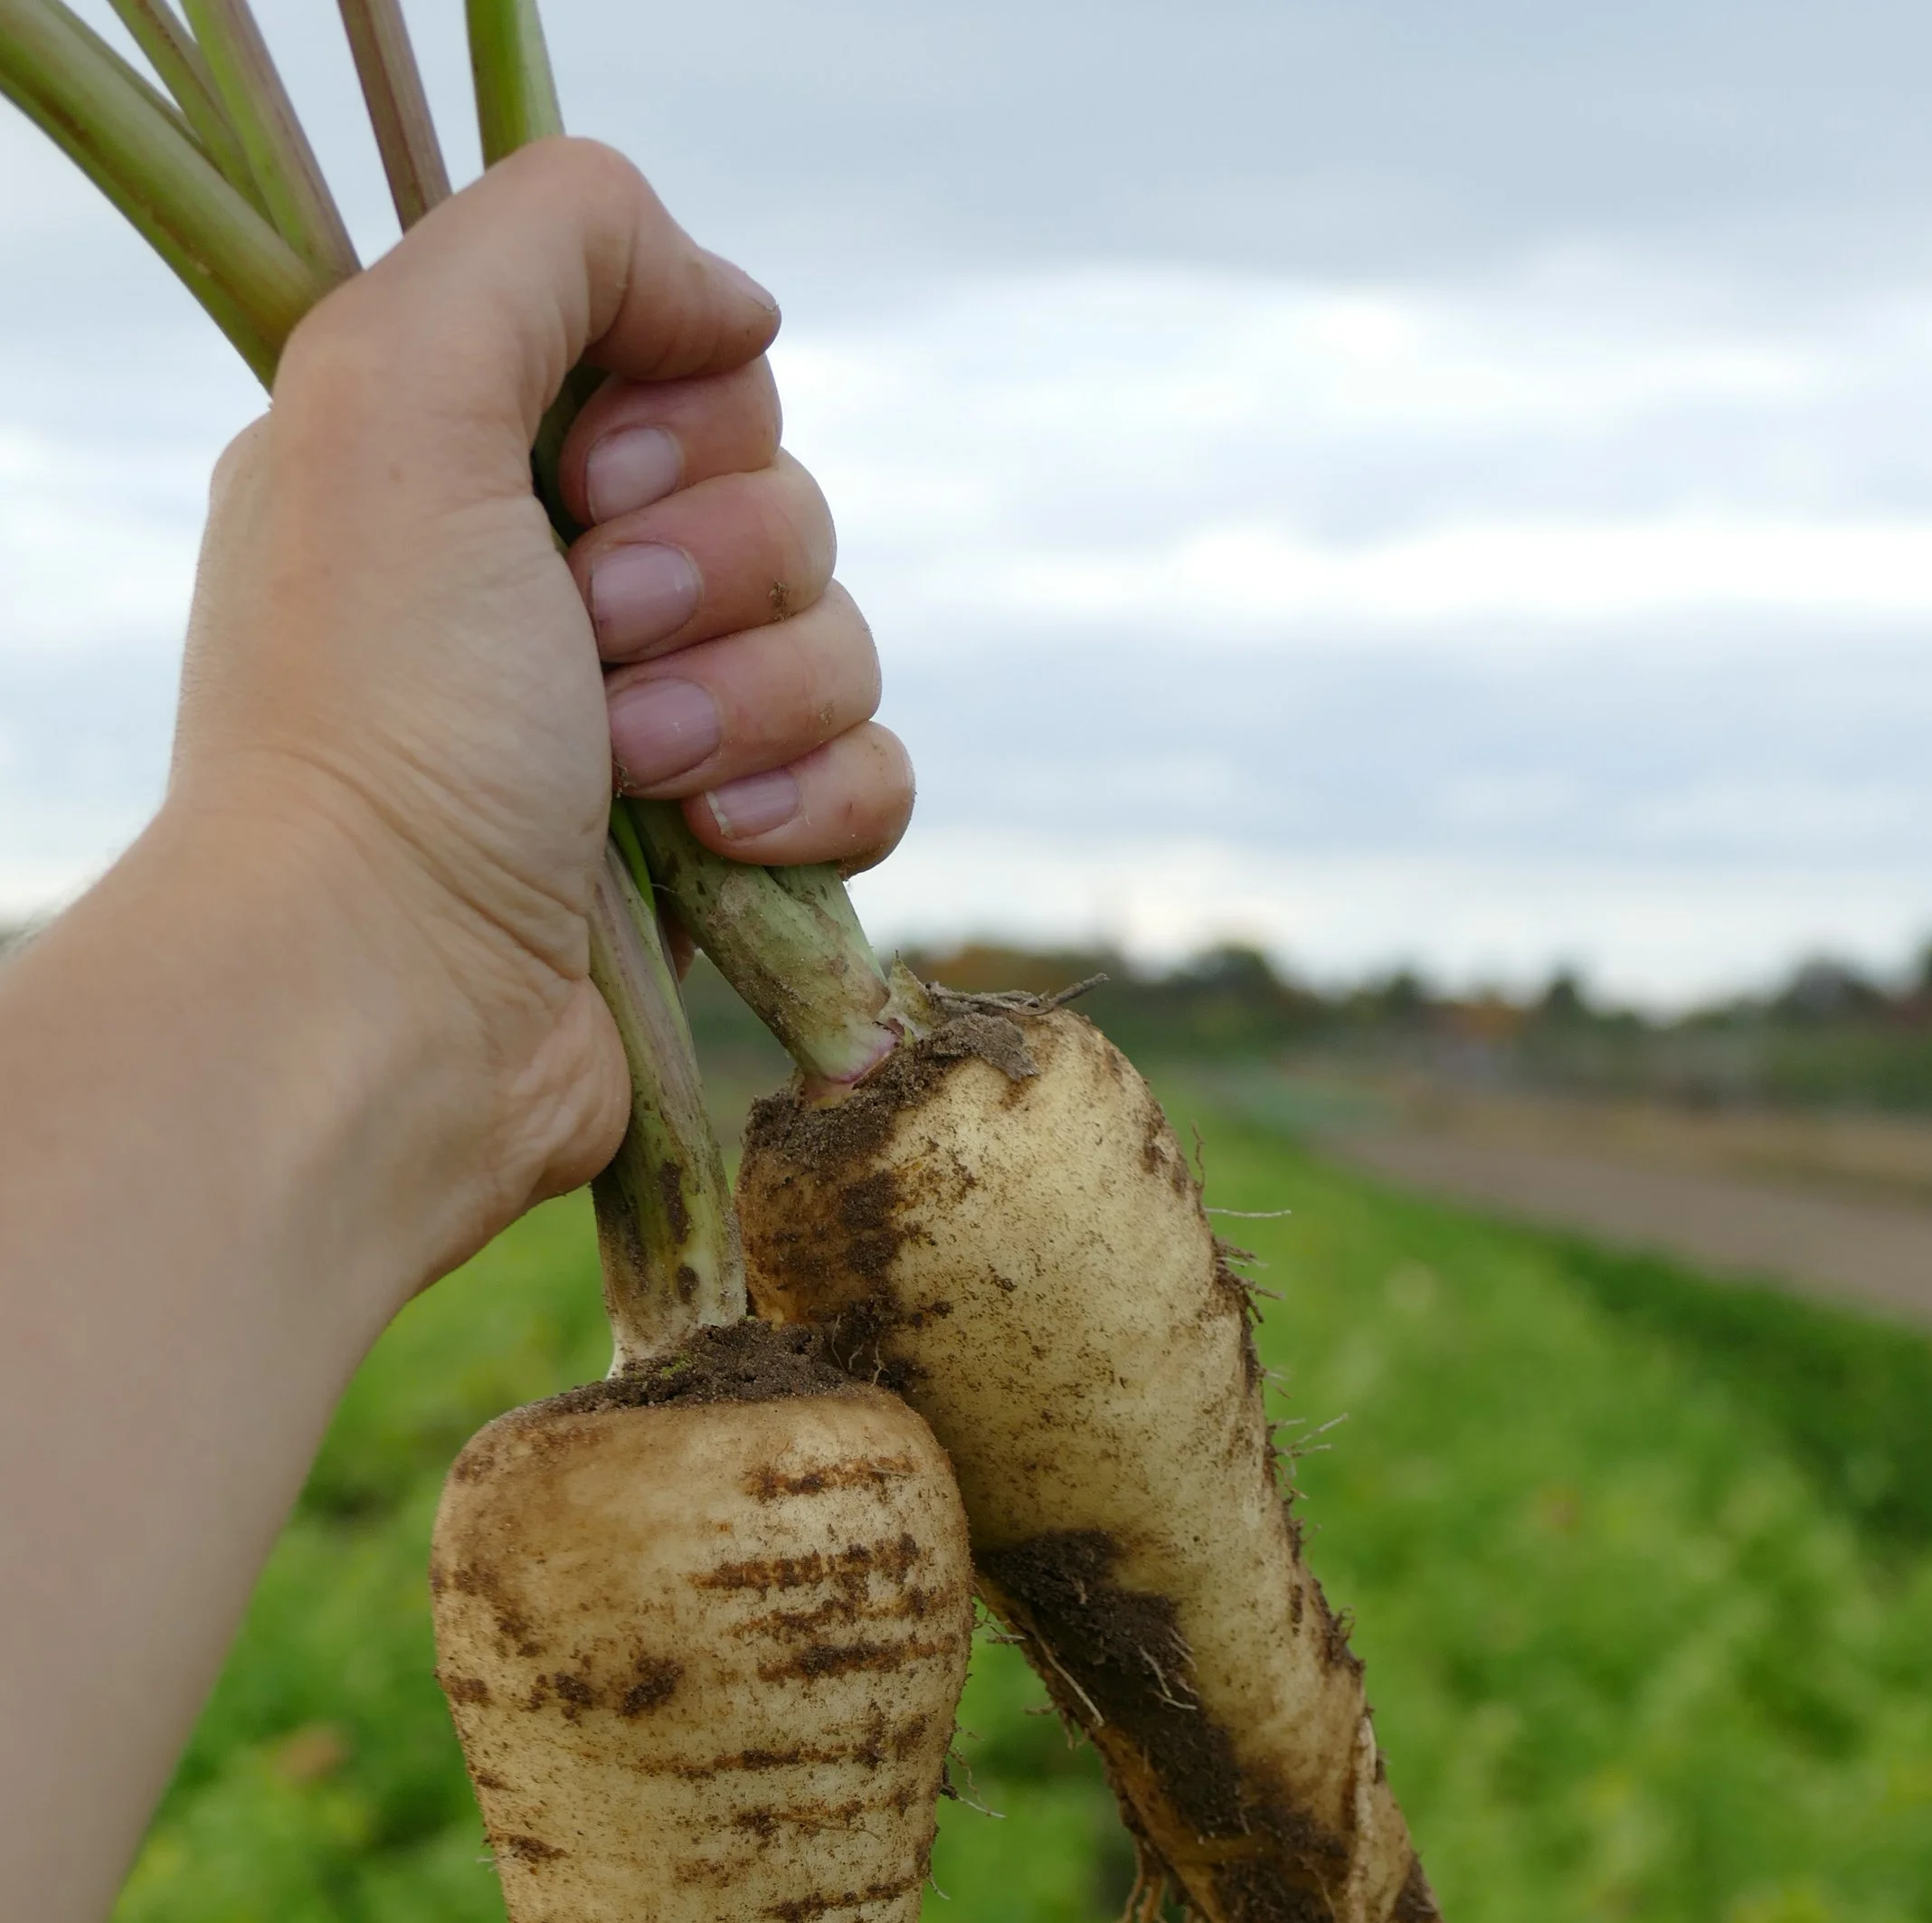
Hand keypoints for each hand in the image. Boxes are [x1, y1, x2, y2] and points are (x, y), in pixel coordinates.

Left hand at [167, 140, 913, 1289]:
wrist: (390, 995)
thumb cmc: (377, 709)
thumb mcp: (398, 381)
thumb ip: (556, 236)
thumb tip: (734, 300)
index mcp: (470, 459)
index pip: (681, 353)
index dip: (674, 407)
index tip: (582, 486)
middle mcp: (555, 583)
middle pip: (775, 488)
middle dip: (712, 566)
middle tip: (591, 644)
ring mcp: (649, 726)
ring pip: (834, 634)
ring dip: (751, 694)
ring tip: (630, 770)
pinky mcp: (728, 856)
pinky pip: (873, 774)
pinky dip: (814, 800)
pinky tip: (715, 845)